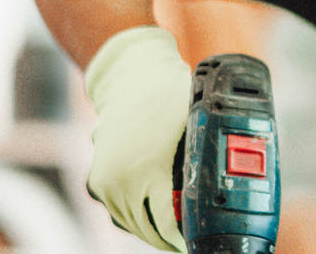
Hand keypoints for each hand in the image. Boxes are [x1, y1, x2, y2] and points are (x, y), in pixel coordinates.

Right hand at [83, 26, 190, 251]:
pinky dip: (135, 220)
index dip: (185, 240)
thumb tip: (218, 200)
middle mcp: (121, 182)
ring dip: (152, 232)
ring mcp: (105, 183)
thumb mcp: (194, 132)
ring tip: (175, 235)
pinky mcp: (97, 182)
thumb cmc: (168, 100)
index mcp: (148, 172)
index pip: (168, 226)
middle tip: (191, 242)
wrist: (129, 79)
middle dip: (171, 240)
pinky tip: (154, 220)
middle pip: (148, 230)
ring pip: (131, 225)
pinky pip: (118, 213)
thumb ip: (200, 169)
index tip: (198, 243)